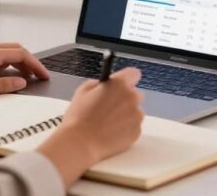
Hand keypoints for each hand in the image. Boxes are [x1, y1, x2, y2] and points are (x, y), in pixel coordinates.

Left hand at [0, 42, 49, 102]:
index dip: (35, 65)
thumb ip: (4, 85)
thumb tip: (22, 82)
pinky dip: (7, 61)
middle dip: (29, 61)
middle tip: (37, 76)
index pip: (21, 54)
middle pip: (16, 49)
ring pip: (6, 51)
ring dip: (18, 61)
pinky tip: (7, 73)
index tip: (43, 75)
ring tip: (25, 76)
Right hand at [36, 68, 143, 185]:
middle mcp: (132, 97)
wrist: (80, 143)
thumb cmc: (79, 116)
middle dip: (124, 100)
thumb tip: (106, 85)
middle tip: (109, 109)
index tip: (119, 87)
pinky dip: (125, 129)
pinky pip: (134, 127)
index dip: (126, 80)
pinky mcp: (137, 132)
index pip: (133, 73)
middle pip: (134, 95)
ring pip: (135, 112)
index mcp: (119, 84)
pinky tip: (111, 133)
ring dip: (126, 115)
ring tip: (107, 124)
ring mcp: (136, 115)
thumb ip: (99, 83)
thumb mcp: (83, 91)